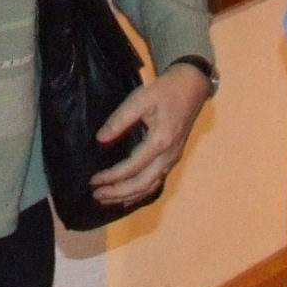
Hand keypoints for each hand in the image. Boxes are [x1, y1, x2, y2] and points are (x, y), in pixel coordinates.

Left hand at [89, 62, 215, 207]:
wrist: (192, 86)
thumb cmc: (165, 90)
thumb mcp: (140, 98)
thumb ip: (120, 119)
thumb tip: (100, 139)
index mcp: (160, 141)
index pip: (132, 167)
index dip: (112, 177)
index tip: (94, 180)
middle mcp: (168, 156)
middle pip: (142, 184)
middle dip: (118, 193)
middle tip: (96, 195)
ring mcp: (172, 159)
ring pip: (150, 187)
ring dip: (128, 196)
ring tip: (107, 200)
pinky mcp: (172, 158)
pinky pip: (156, 182)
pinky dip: (141, 192)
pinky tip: (128, 196)